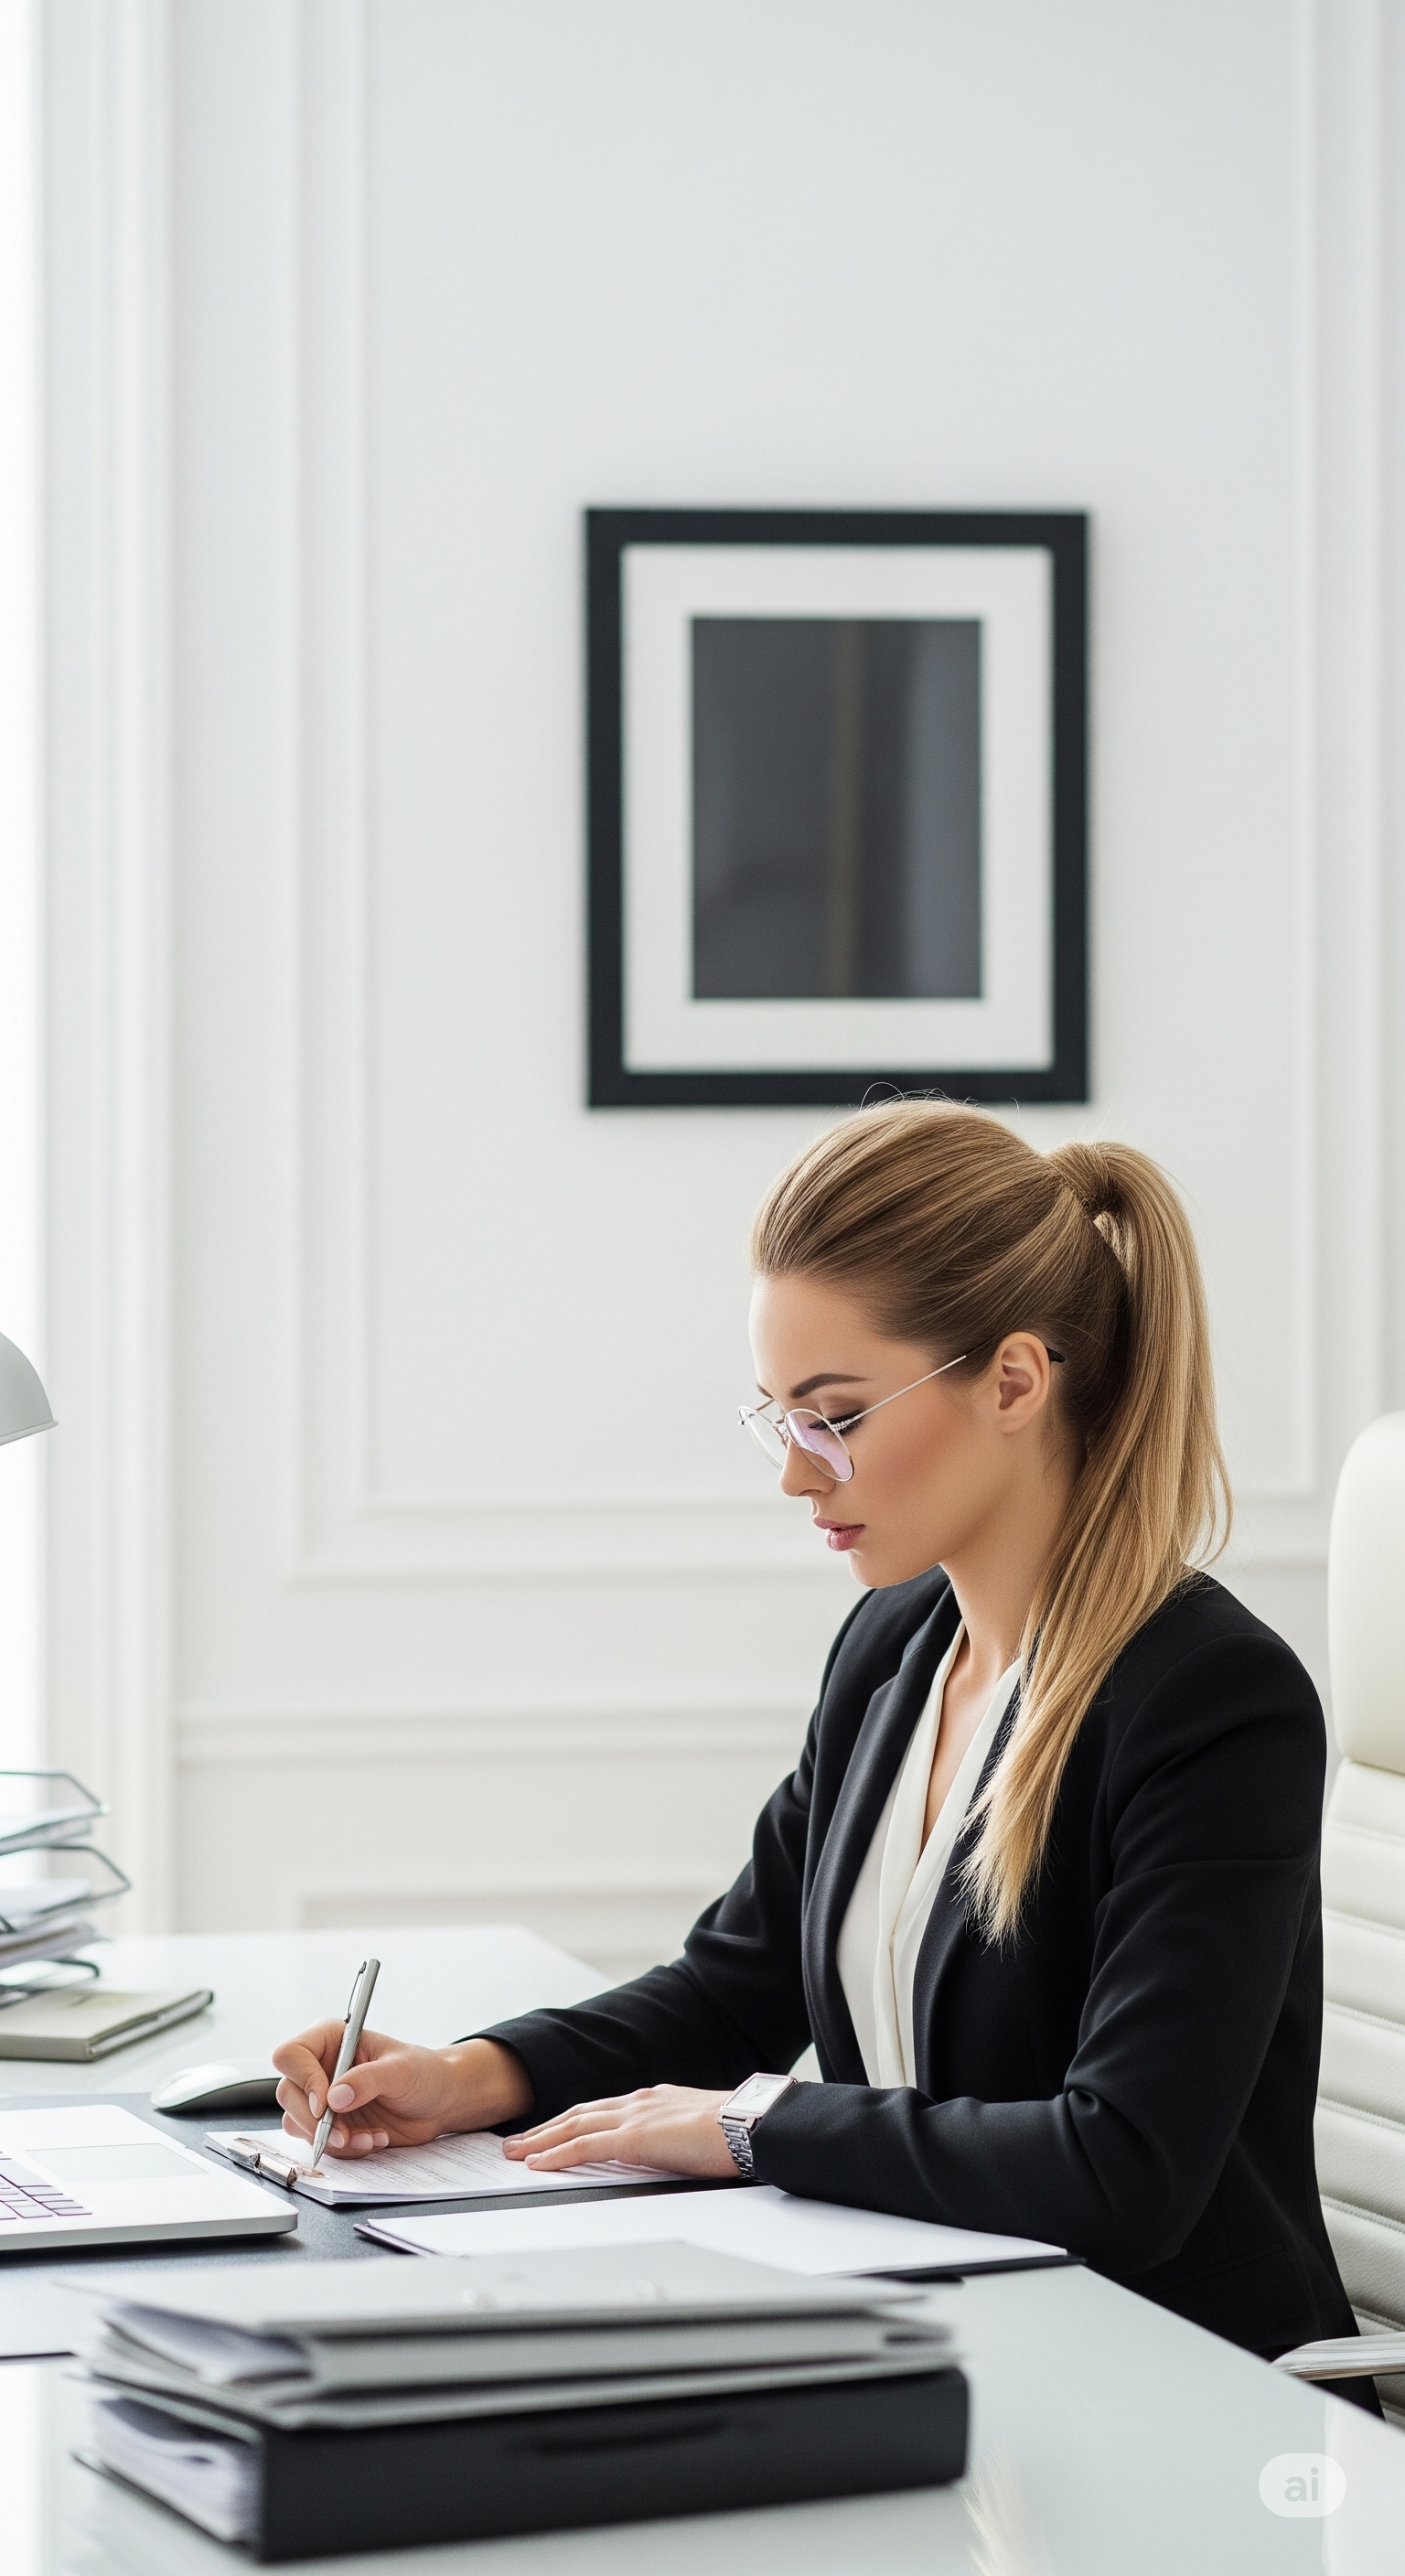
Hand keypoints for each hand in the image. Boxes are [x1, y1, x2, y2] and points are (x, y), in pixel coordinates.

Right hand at [272, 2026, 531, 2155]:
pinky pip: (318, 2143)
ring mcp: (322, 2099)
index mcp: (332, 2040)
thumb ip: (369, 2080)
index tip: (326, 2104)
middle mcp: (321, 2068)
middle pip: (288, 2093)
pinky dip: (344, 2150)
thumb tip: (335, 2097)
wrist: (439, 2103)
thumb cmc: (424, 2073)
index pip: (291, 2054)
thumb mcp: (402, 2070)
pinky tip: (373, 2140)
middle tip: (345, 2133)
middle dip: (316, 2121)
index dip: (303, 2079)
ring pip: (298, 2123)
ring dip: (332, 2139)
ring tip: (370, 2137)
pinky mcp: (330, 2125)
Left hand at [503, 2084, 736, 2179]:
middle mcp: (639, 2102)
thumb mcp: (698, 2129)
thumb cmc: (737, 2130)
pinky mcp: (634, 2138)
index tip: (553, 2130)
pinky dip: (557, 2153)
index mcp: (655, 2101)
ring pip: (574, 2126)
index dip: (573, 2121)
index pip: (602, 2110)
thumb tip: (673, 2151)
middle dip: (546, 2128)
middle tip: (518, 2141)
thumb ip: (677, 2137)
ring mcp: (634, 2117)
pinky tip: (538, 2164)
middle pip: (579, 2114)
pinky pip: (584, 2146)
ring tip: (516, 2152)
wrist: (752, 2123)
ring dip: (540, 2139)